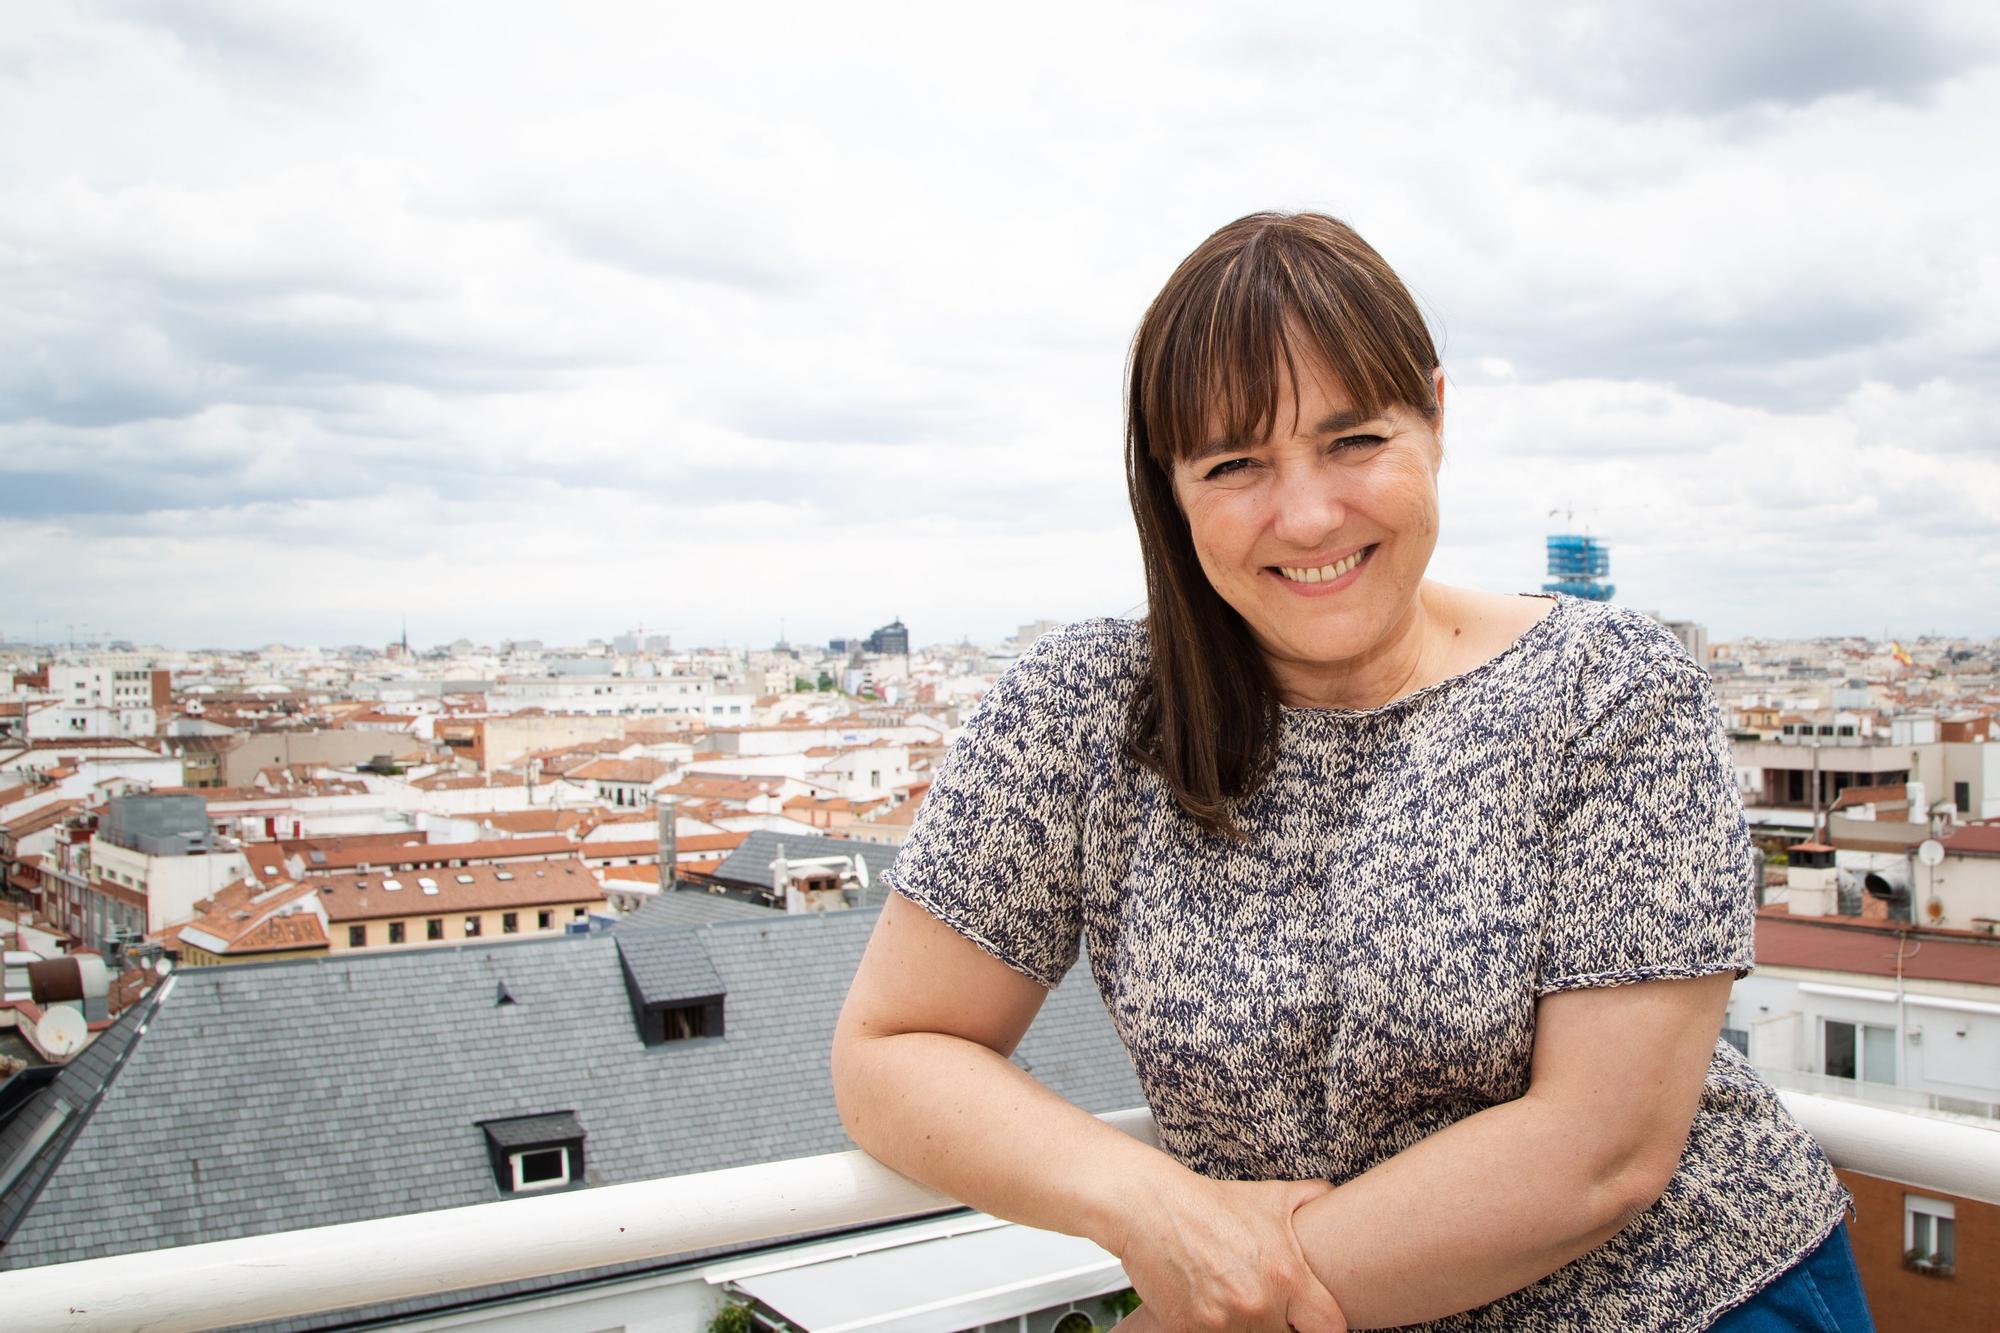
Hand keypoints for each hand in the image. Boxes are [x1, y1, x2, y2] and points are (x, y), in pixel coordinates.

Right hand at [1105, 1173, 1347, 1332]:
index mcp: (1286, 1276)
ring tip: (1232, 1297)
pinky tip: (1207, 1303)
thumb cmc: (1209, 1203)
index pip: (1330, 1327)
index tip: (1309, 1317)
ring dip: (1246, 1326)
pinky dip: (1212, 1327)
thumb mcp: (1270, 1196)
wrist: (1149, 1207)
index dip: (1321, 1323)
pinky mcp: (1189, 1331)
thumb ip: (1312, 1197)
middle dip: (1278, 1322)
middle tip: (1262, 1298)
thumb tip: (1334, 1197)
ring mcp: (1222, 1322)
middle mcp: (1258, 1304)